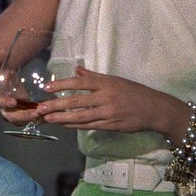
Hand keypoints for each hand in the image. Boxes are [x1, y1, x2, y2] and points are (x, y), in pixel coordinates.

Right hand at [0, 53, 40, 125]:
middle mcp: (5, 109)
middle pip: (12, 117)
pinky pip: (29, 121)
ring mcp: (14, 114)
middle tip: (35, 112)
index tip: (13, 101)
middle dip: (23, 116)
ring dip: (33, 119)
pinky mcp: (22, 116)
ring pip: (22, 121)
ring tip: (44, 114)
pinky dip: (38, 120)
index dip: (5, 102)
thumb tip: (2, 50)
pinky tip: (49, 116)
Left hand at [37, 66, 181, 132]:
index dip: (62, 85)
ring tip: (47, 118)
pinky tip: (64, 124)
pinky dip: (75, 125)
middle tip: (40, 108)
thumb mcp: (114, 80)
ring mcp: (108, 113)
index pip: (80, 83)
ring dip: (62, 118)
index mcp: (106, 82)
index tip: (47, 88)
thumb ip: (94, 76)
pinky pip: (89, 126)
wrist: (154, 109)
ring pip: (81, 116)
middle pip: (77, 101)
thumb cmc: (133, 92)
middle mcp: (106, 97)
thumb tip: (77, 70)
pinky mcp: (111, 125)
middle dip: (57, 105)